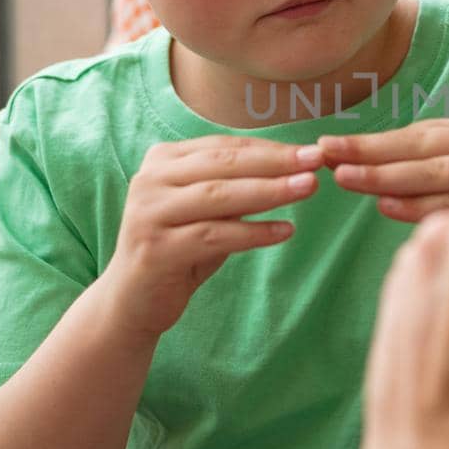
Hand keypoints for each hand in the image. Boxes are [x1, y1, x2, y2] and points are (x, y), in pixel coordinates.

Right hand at [101, 136, 323, 338]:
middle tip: (316, 160)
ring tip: (308, 188)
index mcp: (162, 160)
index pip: (225, 147)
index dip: (270, 148)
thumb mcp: (207, 212)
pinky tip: (286, 230)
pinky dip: (253, 232)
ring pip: (219, 196)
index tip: (312, 150)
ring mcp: (149, 214)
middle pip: (223, 165)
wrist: (132, 301)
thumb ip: (236, 188)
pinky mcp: (156, 249)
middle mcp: (150, 180)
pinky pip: (214, 236)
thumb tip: (293, 168)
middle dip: (275, 162)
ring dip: (269, 191)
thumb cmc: (179, 249)